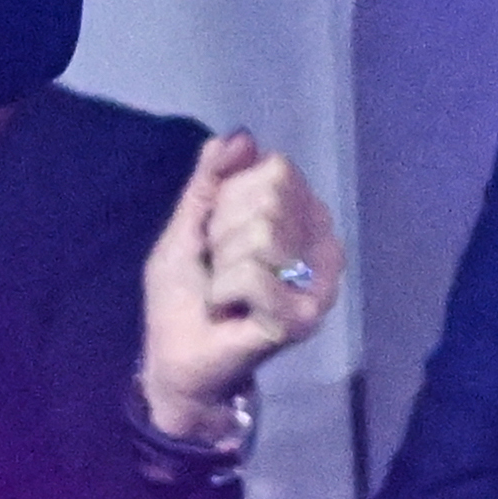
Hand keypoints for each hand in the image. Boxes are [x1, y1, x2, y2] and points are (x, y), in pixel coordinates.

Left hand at [138, 129, 342, 441]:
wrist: (176, 363)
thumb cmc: (184, 296)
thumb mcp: (188, 226)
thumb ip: (210, 181)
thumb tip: (242, 136)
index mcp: (298, 220)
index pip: (274, 168)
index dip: (230, 197)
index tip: (216, 235)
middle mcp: (321, 246)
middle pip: (270, 197)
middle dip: (225, 230)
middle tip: (220, 268)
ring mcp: (319, 284)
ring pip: (264, 232)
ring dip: (224, 262)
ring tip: (225, 291)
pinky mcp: (304, 317)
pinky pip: (255, 274)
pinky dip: (224, 290)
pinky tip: (229, 311)